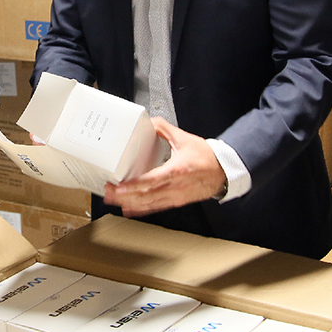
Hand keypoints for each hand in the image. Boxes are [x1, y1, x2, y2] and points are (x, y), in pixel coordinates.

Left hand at [103, 118, 226, 216]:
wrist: (223, 171)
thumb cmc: (206, 157)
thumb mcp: (184, 139)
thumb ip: (164, 128)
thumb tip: (149, 121)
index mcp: (177, 170)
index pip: (151, 181)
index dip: (133, 186)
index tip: (118, 187)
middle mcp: (175, 187)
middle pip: (146, 195)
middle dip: (125, 196)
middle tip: (108, 193)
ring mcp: (176, 196)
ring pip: (150, 204)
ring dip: (130, 204)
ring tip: (113, 201)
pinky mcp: (177, 201)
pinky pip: (157, 207)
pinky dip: (142, 210)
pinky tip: (129, 210)